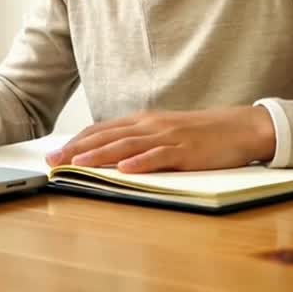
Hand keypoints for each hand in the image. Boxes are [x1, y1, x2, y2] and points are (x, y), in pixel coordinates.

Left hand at [44, 106, 276, 172]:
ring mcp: (168, 136)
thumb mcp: (165, 133)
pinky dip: (141, 163)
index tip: (54, 153)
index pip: (102, 130)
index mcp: (144, 121)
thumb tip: (111, 156)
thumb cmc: (202, 134)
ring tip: (76, 164)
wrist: (240, 127)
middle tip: (52, 161)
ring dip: (99, 155)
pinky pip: (160, 156)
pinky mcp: (186, 150)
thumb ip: (140, 141)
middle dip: (77, 149)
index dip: (76, 141)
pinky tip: (124, 170)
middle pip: (107, 136)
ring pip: (127, 145)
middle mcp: (151, 125)